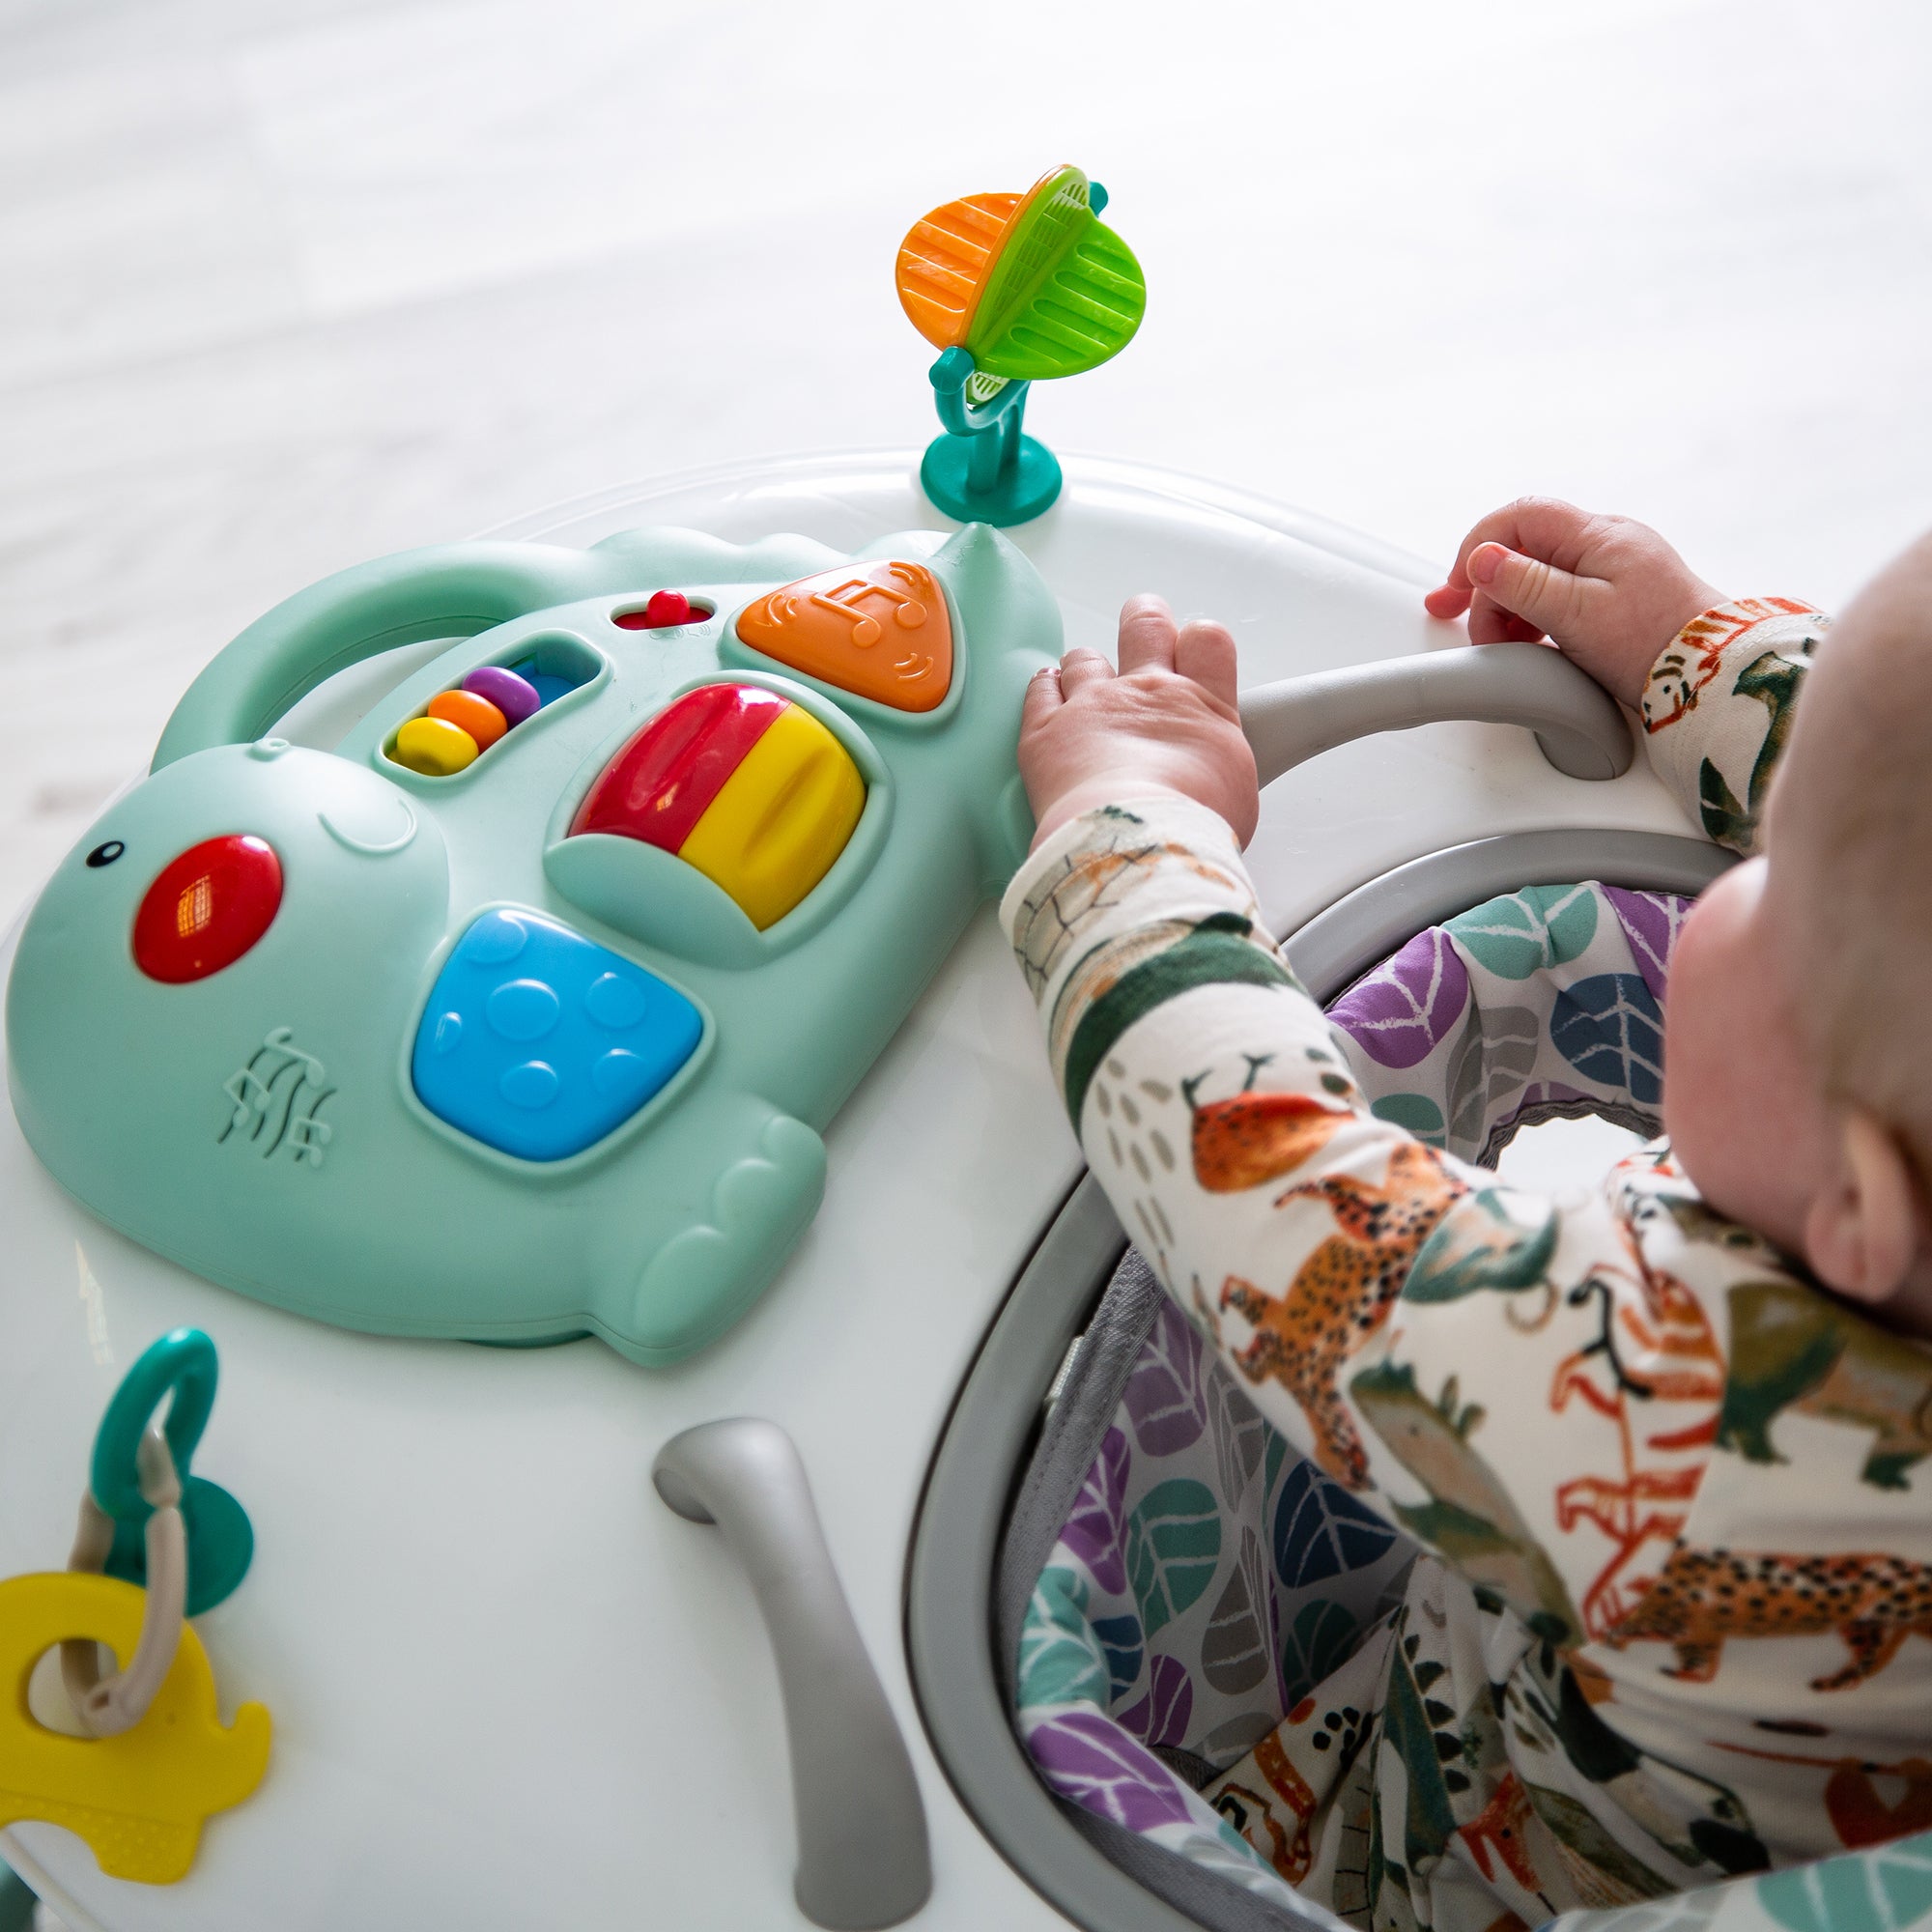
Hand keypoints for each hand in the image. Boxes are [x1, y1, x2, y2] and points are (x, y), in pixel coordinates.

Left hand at [1019, 595, 1258, 850]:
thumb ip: (1213, 764)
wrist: (1138, 841)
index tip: (1192, 649)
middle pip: (1145, 626)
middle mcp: (1147, 693)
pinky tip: (1047, 696)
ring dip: (1086, 667)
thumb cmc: (1192, 830)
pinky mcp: (1044, 730)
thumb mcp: (1232, 793)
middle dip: (1144, 618)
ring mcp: (1092, 705)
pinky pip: (1039, 689)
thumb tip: (1204, 775)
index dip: (1198, 640)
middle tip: (1143, 620)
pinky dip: (1044, 689)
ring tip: (1086, 688)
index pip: (1208, 642)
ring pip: (1085, 658)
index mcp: (1203, 708)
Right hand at [1423, 497, 1722, 707]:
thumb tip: (1482, 559)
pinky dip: (1536, 618)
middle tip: (1471, 628)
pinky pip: (1562, 594)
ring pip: (1540, 575)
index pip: (1519, 517)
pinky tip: (1532, 644)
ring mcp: (1615, 568)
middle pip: (1525, 549)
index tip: (1455, 588)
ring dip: (1511, 609)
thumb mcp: (1577, 616)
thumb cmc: (1655, 645)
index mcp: (1598, 536)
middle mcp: (1607, 543)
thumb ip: (1525, 584)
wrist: (1713, 673)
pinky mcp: (1620, 596)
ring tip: (1506, 646)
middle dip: (1490, 589)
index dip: (1477, 548)